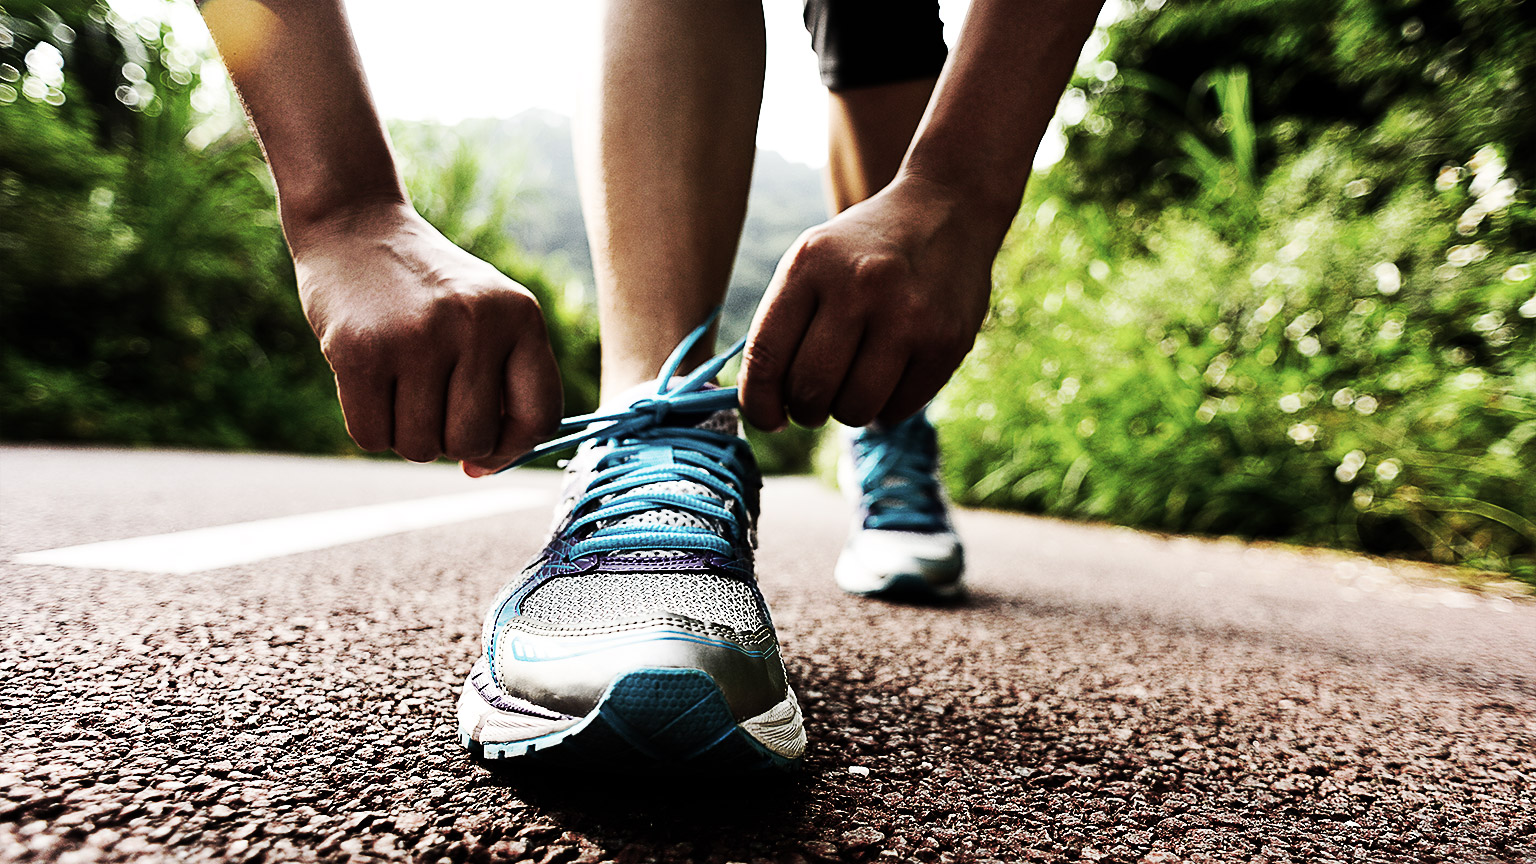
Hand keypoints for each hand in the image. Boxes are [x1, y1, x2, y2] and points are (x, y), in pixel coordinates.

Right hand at [291, 203, 562, 475]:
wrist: (355, 227)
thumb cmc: (428, 292)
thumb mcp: (486, 316)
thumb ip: (502, 385)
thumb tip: (485, 467)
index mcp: (521, 316)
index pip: (540, 416)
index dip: (512, 448)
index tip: (485, 450)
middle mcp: (476, 323)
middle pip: (473, 441)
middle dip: (449, 442)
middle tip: (431, 405)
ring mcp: (418, 336)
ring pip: (420, 447)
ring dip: (406, 434)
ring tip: (399, 387)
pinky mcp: (361, 350)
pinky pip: (372, 436)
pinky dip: (370, 427)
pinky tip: (368, 385)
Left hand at [738, 175, 995, 430]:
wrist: (947, 209)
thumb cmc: (863, 251)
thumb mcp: (811, 261)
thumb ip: (780, 326)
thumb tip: (763, 408)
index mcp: (811, 264)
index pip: (766, 356)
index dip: (758, 403)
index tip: (766, 419)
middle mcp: (859, 286)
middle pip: (810, 390)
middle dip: (805, 409)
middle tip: (814, 400)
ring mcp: (908, 315)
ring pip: (855, 408)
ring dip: (846, 411)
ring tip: (853, 385)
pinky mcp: (947, 340)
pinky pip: (899, 409)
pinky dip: (886, 407)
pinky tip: (889, 379)